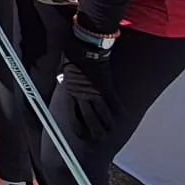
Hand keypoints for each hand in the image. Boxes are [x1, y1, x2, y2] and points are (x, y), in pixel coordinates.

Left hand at [60, 28, 119, 142]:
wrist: (85, 45)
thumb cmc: (72, 54)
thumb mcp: (63, 69)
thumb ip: (65, 79)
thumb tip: (63, 81)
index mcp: (70, 92)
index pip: (73, 115)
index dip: (77, 128)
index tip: (80, 136)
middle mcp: (82, 95)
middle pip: (89, 120)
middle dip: (94, 132)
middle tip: (98, 139)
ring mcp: (96, 92)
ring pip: (103, 115)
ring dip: (107, 125)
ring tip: (110, 132)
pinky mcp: (107, 87)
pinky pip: (114, 102)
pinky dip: (118, 109)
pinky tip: (122, 116)